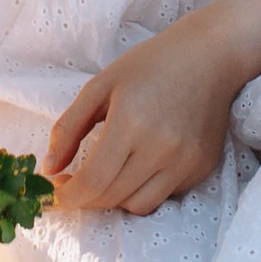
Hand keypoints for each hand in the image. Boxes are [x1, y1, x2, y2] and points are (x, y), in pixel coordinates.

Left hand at [45, 10, 244, 216]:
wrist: (211, 55)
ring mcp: (185, 162)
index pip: (93, 182)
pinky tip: (139, 163)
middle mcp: (162, 149)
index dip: (67, 196)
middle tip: (72, 183)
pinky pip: (164, 195)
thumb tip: (49, 169)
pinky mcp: (201, 168)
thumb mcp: (100, 86)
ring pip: (138, 206)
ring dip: (114, 198)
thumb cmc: (151, 64)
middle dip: (84, 199)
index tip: (52, 194)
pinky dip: (144, 188)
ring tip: (107, 174)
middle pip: (112, 198)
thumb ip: (68, 128)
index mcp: (131, 123)